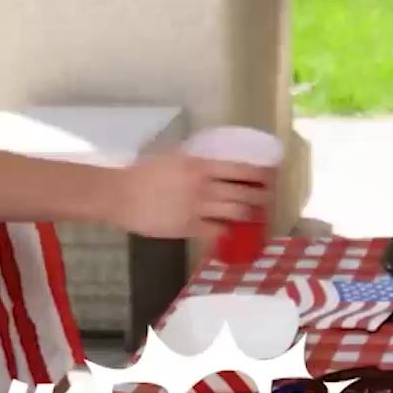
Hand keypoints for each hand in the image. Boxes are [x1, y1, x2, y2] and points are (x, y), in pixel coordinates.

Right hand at [109, 152, 273, 238]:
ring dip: (251, 215)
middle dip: (263, 197)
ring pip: (237, 212)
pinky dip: (228, 234)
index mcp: (201, 166)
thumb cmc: (144, 173)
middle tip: (270, 199)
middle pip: (245, 192)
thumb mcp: (174, 157)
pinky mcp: (189, 228)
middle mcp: (205, 187)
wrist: (120, 195)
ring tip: (257, 216)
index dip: (261, 174)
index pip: (241, 169)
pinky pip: (217, 233)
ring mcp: (198, 209)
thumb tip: (215, 161)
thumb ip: (196, 160)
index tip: (271, 176)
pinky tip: (233, 235)